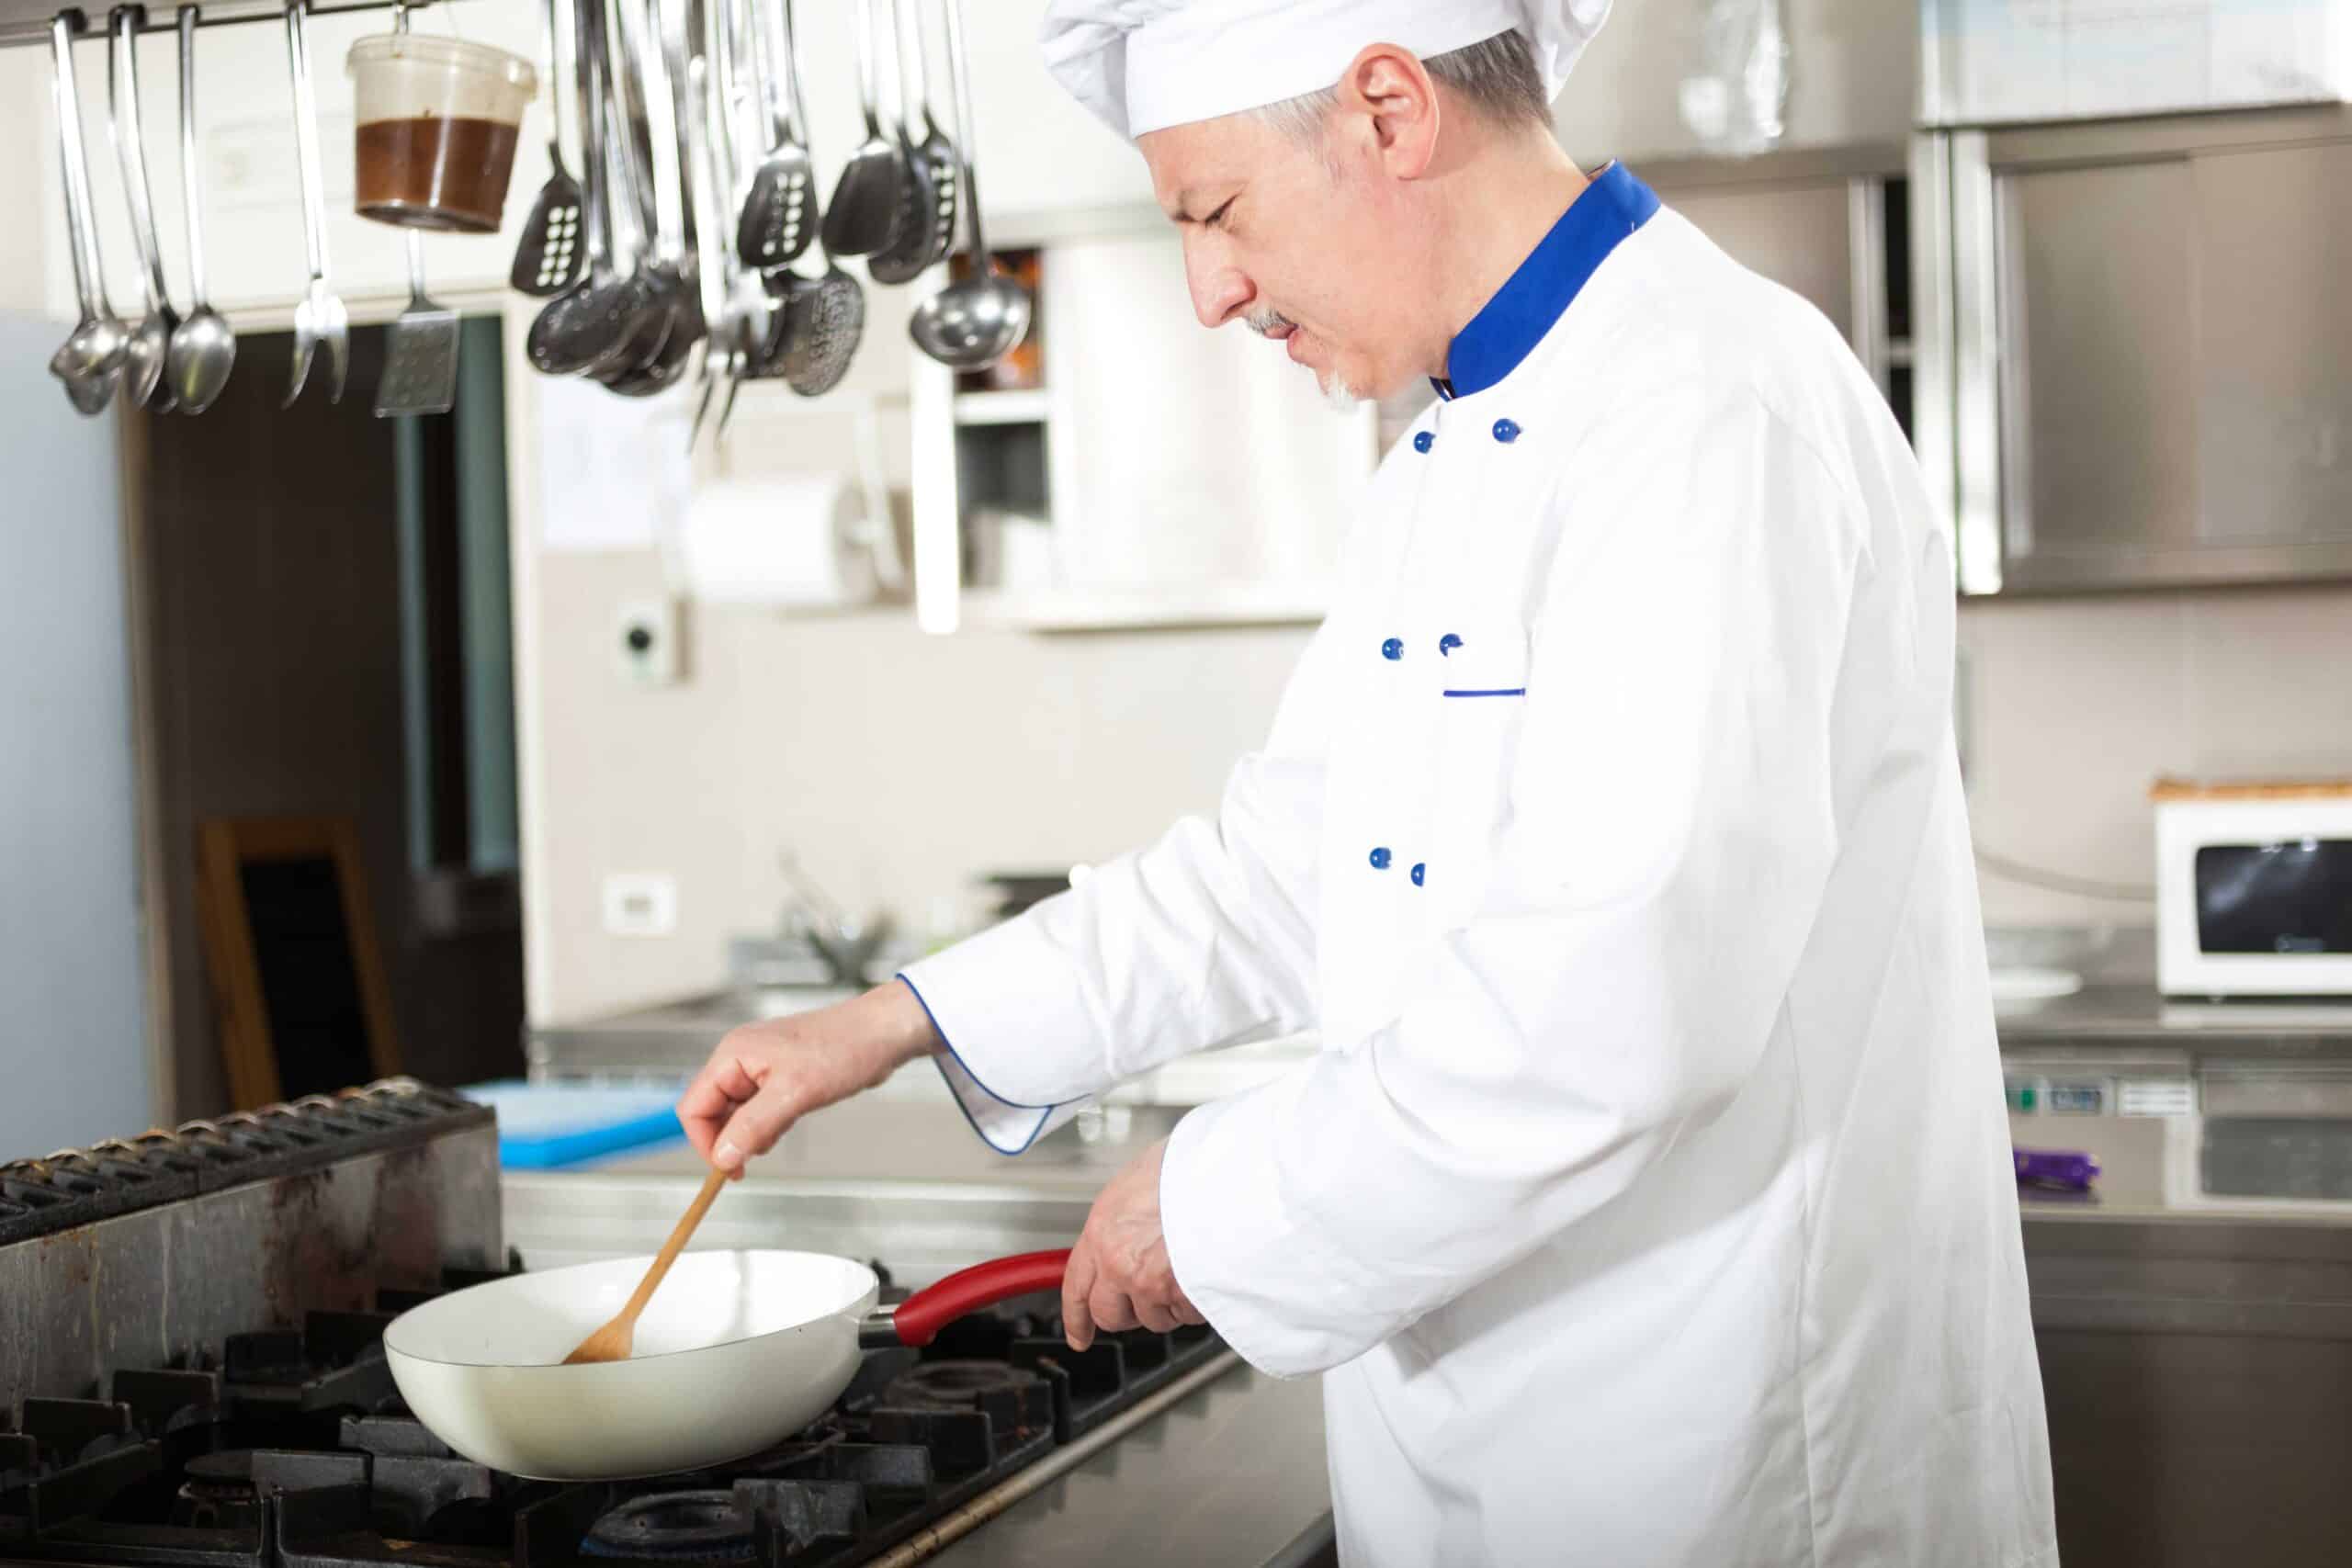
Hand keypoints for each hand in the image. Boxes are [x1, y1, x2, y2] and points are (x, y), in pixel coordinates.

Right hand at [679, 981, 938, 1175]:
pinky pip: (759, 1110)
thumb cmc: (844, 1049)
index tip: (727, 1169)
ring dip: (753, 1133)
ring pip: (736, 1114)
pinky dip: (769, 1125)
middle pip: (711, 1112)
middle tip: (756, 1156)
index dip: (705, 1142)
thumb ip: (752, 1126)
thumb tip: (721, 1157)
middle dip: (732, 1139)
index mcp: (733, 1055)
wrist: (884, 1033)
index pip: (694, 1106)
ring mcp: (760, 1068)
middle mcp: (740, 1059)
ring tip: (783, 1127)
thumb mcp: (794, 1094)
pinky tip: (791, 1121)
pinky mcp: (780, 1077)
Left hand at [1062, 1139, 1205, 1349]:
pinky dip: (1199, 1302)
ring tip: (1189, 1268)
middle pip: (1111, 1315)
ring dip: (1170, 1304)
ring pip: (1155, 1319)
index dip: (1077, 1317)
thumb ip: (1128, 1217)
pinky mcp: (1182, 1296)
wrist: (1227, 1173)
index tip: (1079, 1335)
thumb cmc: (1190, 1168)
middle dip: (1130, 1313)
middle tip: (1148, 1298)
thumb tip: (1131, 1230)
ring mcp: (1149, 1283)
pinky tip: (1207, 1271)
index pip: (1076, 1286)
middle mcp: (1118, 1262)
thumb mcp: (1142, 1181)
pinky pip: (1189, 1315)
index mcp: (1103, 1230)